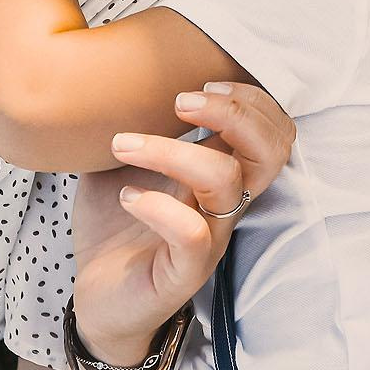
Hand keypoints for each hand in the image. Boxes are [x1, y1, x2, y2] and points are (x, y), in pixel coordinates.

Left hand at [67, 83, 294, 361]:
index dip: (250, 100)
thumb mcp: (122, 161)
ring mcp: (210, 239)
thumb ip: (132, 120)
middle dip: (234, 113)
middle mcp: (225, 204)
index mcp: (220, 174)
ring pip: (225, 181)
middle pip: (270, 150)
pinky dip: (159, 206)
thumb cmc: (116, 225)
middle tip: (179, 102)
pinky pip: (194, 234)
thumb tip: (108, 71)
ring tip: (122, 143)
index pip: (272, 131)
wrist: (96, 298)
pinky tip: (126, 196)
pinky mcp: (185, 273)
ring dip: (172, 150)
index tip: (199, 86)